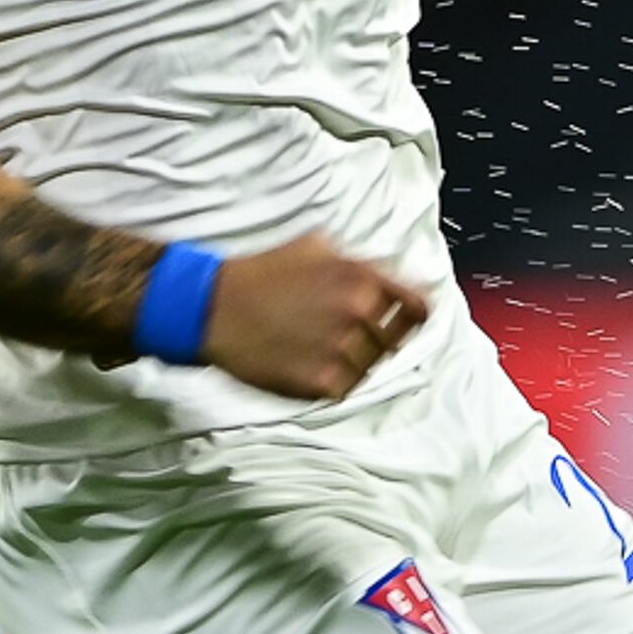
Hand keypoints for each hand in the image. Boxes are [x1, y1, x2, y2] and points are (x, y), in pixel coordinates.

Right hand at [202, 231, 432, 398]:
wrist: (213, 309)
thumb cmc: (261, 274)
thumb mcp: (314, 246)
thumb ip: (357, 261)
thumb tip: (389, 270)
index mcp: (362, 279)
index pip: (418, 305)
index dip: (414, 312)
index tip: (407, 317)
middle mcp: (359, 315)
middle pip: (396, 338)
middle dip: (378, 335)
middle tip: (345, 332)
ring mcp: (343, 352)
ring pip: (372, 365)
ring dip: (354, 358)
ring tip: (319, 346)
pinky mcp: (323, 384)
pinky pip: (347, 387)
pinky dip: (333, 378)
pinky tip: (307, 361)